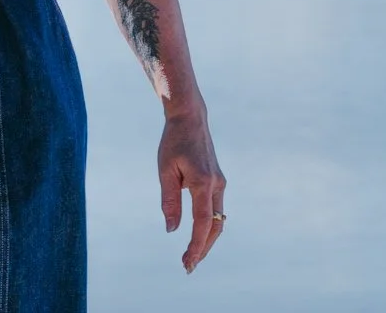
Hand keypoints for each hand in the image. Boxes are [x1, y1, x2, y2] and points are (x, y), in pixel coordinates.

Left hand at [157, 108, 225, 272]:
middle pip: (215, 226)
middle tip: (188, 267)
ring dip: (207, 239)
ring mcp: (220, 183)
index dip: (196, 246)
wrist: (190, 118)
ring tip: (192, 256)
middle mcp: (216, 185)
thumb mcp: (165, 171)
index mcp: (202, 182)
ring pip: (218, 219)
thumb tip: (172, 230)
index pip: (202, 223)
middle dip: (204, 249)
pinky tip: (198, 235)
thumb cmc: (173, 142)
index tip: (188, 263)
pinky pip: (215, 209)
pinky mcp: (218, 181)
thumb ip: (169, 201)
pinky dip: (208, 225)